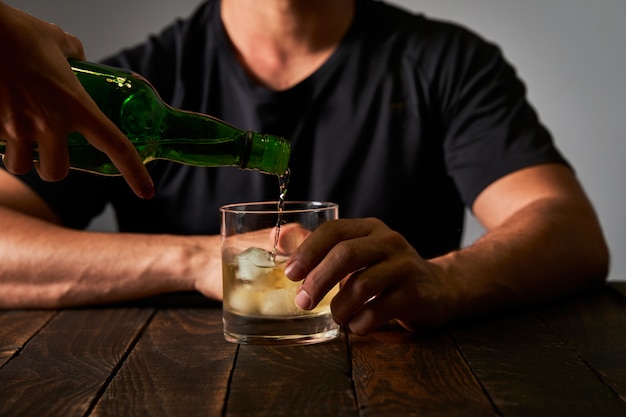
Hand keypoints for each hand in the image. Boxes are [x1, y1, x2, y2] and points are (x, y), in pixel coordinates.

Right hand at [0, 2, 153, 197]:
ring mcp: (18, 126)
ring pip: (22, 166)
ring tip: (21, 142)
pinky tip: (2, 125)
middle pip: (56, 172)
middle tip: (50, 152)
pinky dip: (1, 145)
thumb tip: (78, 58)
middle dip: (52, 167)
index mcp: (77, 105)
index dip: (135, 173)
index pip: (116, 146)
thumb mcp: (57, 41)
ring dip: (24, 160)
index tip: (146, 191)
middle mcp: (49, 123)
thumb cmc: (16, 31)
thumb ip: (74, 53)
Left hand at [285, 218, 452, 334]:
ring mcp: (405, 267)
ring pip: (361, 285)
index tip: (291, 273)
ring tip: (337, 317)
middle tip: (303, 301)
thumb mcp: (364, 255)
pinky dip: (360, 323)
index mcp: (371, 229)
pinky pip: (378, 311)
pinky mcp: (415, 294)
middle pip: (346, 254)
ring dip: (340, 307)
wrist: (439, 289)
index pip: (334, 230)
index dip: (308, 251)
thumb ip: (331, 254)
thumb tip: (284, 256)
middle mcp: (389, 242)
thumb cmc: (388, 274)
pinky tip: (357, 325)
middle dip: (318, 280)